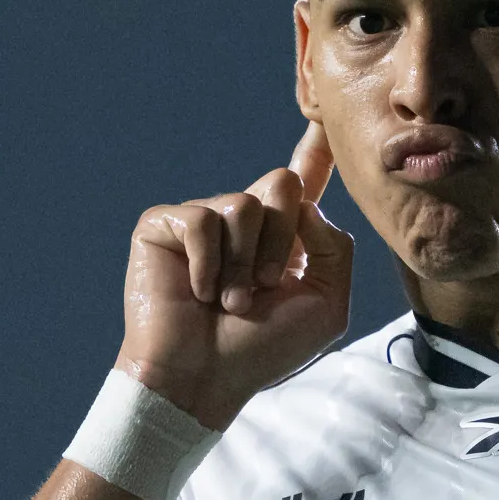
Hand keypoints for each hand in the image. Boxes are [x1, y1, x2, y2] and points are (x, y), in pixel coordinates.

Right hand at [117, 125, 355, 428]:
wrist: (202, 379)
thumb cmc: (261, 352)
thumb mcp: (327, 305)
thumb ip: (335, 246)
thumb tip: (303, 201)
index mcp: (283, 241)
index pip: (305, 186)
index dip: (317, 152)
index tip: (324, 120)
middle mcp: (242, 224)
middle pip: (281, 183)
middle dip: (281, 241)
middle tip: (262, 289)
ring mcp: (202, 223)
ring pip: (242, 203)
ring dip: (242, 264)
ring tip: (229, 302)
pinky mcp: (164, 226)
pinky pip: (201, 219)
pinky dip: (206, 263)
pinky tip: (197, 292)